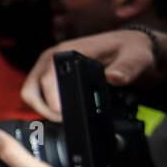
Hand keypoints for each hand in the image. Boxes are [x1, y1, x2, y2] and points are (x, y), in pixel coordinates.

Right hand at [21, 29, 166, 120]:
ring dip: (41, 109)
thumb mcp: (137, 58)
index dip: (52, 100)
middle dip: (45, 110)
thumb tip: (113, 77)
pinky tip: (61, 113)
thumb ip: (127, 68)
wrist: (126, 45)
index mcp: (69, 51)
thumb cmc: (130, 50)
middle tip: (65, 122)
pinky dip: (43, 106)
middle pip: (32, 88)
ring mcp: (47, 65)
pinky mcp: (47, 73)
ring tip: (63, 119)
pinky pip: (35, 92)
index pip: (48, 78)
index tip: (63, 116)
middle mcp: (53, 56)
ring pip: (30, 92)